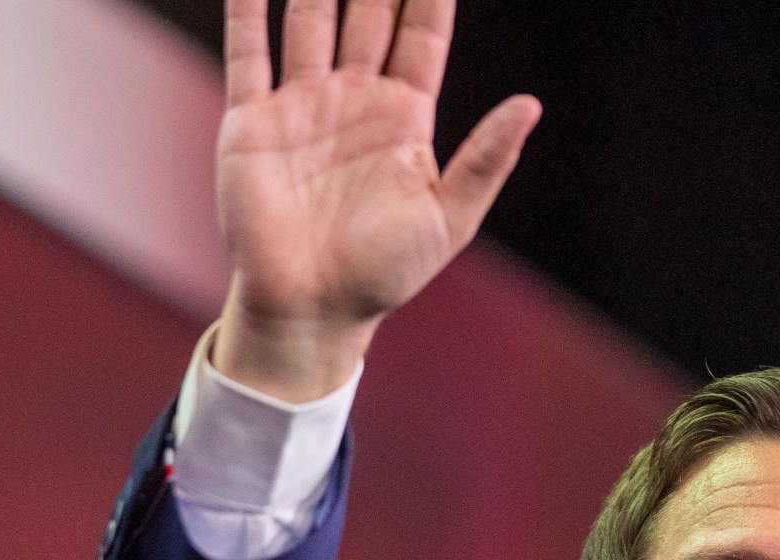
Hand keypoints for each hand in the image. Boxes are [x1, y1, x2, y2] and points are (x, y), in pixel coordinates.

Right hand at [212, 0, 539, 399]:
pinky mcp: (252, 122)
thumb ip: (486, 160)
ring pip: (309, 18)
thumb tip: (531, 105)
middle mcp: (353, 100)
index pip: (421, 34)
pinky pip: (248, 52)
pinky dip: (248, 11)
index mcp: (404, 117)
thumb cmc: (383, 274)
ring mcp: (301, 105)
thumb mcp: (449, 219)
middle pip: (367, 11)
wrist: (310, 310)